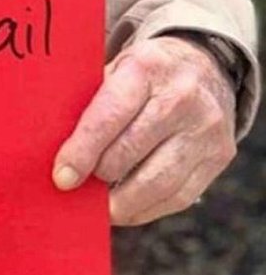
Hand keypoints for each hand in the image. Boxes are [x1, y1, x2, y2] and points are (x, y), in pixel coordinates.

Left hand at [51, 35, 236, 224]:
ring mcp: (205, 129)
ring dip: (122, 201)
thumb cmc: (145, 71)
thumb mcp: (118, 66)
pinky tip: (126, 208)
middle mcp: (180, 98)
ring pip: (158, 181)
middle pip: (131, 151)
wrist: (206, 66)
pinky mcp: (219, 156)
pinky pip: (180, 196)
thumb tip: (56, 147)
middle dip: (98, 176)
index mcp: (146, 68)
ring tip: (98, 208)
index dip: (83, 150)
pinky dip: (147, 208)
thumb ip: (92, 99)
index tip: (62, 177)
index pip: (109, 115)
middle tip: (75, 188)